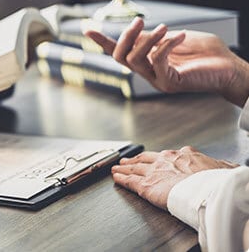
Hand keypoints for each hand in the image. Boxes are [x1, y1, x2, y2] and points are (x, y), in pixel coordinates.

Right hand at [85, 17, 248, 105]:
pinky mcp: (170, 83)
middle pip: (121, 57)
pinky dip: (166, 45)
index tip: (87, 29)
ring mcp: (157, 79)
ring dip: (148, 41)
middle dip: (126, 37)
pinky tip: (179, 36)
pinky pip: (158, 62)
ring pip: (135, 60)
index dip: (103, 41)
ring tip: (165, 28)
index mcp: (147, 61)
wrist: (230, 68)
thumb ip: (154, 36)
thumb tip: (135, 31)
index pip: (120, 52)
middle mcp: (148, 73)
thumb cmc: (207, 53)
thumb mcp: (174, 38)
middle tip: (139, 20)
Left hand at [112, 146, 237, 208]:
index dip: (159, 157)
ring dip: (124, 168)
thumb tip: (227, 167)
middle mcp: (165, 160)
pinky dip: (121, 179)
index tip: (155, 158)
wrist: (207, 189)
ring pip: (134, 169)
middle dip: (135, 160)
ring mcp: (154, 172)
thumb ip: (218, 166)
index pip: (167, 155)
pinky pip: (130, 182)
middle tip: (127, 160)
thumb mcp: (222, 167)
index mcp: (183, 155)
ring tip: (117, 168)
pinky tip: (115, 178)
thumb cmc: (216, 180)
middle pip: (145, 158)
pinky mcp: (146, 186)